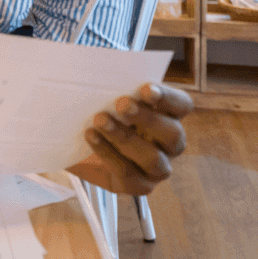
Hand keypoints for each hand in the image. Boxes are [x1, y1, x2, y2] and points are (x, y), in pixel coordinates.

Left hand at [67, 83, 191, 195]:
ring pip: (154, 159)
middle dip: (147, 119)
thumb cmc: (96, 111)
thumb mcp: (104, 95)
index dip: (167, 97)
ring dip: (125, 138)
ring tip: (100, 120)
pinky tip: (91, 137)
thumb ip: (112, 85)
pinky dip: (108, 154)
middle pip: (173, 134)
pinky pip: (129, 174)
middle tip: (120, 103)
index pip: (182, 105)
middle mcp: (169, 144)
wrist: (75, 142)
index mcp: (169, 115)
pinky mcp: (138, 185)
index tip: (145, 88)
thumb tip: (102, 73)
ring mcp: (156, 168)